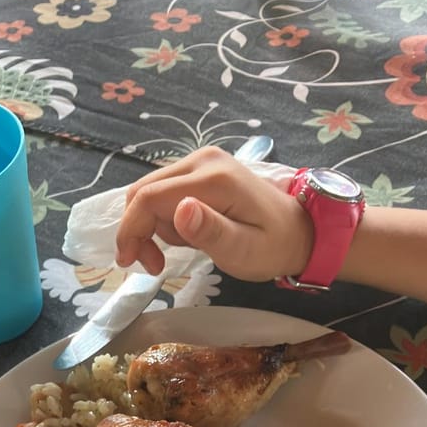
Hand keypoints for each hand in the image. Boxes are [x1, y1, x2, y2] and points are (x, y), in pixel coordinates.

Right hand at [115, 147, 312, 281]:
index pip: (149, 198)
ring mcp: (201, 161)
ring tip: (180, 252)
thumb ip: (211, 232)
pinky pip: (165, 192)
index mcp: (212, 179)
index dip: (130, 230)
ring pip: (150, 193)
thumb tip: (180, 210)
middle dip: (138, 231)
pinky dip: (165, 219)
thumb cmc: (273, 247)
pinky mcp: (201, 169)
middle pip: (143, 191)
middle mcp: (202, 160)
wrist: (298, 230)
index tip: (128, 263)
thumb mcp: (244, 250)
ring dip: (153, 227)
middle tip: (154, 266)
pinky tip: (187, 234)